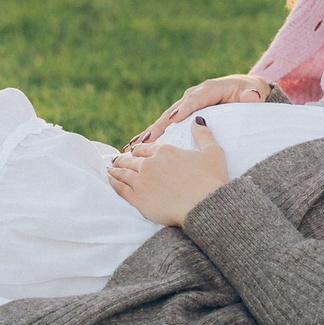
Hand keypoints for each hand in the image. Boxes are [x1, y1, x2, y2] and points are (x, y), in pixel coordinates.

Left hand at [106, 121, 230, 226]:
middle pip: (132, 159)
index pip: (147, 148)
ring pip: (123, 172)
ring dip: (116, 170)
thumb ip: (204, 134)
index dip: (140, 150)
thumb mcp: (213, 152)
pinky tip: (110, 181)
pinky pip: (120, 188)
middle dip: (124, 159)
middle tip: (117, 160)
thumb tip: (197, 119)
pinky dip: (113, 183)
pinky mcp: (137, 198)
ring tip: (110, 170)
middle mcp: (150, 163)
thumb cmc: (212, 180)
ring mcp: (142, 180)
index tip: (135, 151)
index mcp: (166, 151)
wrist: (205, 205)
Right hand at [133, 74, 273, 143]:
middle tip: (146, 140)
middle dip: (160, 125)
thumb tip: (251, 95)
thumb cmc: (249, 94)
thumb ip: (251, 96)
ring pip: (165, 120)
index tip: (173, 119)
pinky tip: (134, 147)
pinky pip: (166, 126)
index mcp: (210, 89)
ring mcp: (185, 106)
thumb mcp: (253, 94)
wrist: (245, 91)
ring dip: (150, 133)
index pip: (195, 99)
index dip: (184, 109)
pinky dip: (152, 136)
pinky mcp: (182, 116)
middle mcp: (193, 96)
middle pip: (174, 111)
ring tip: (133, 146)